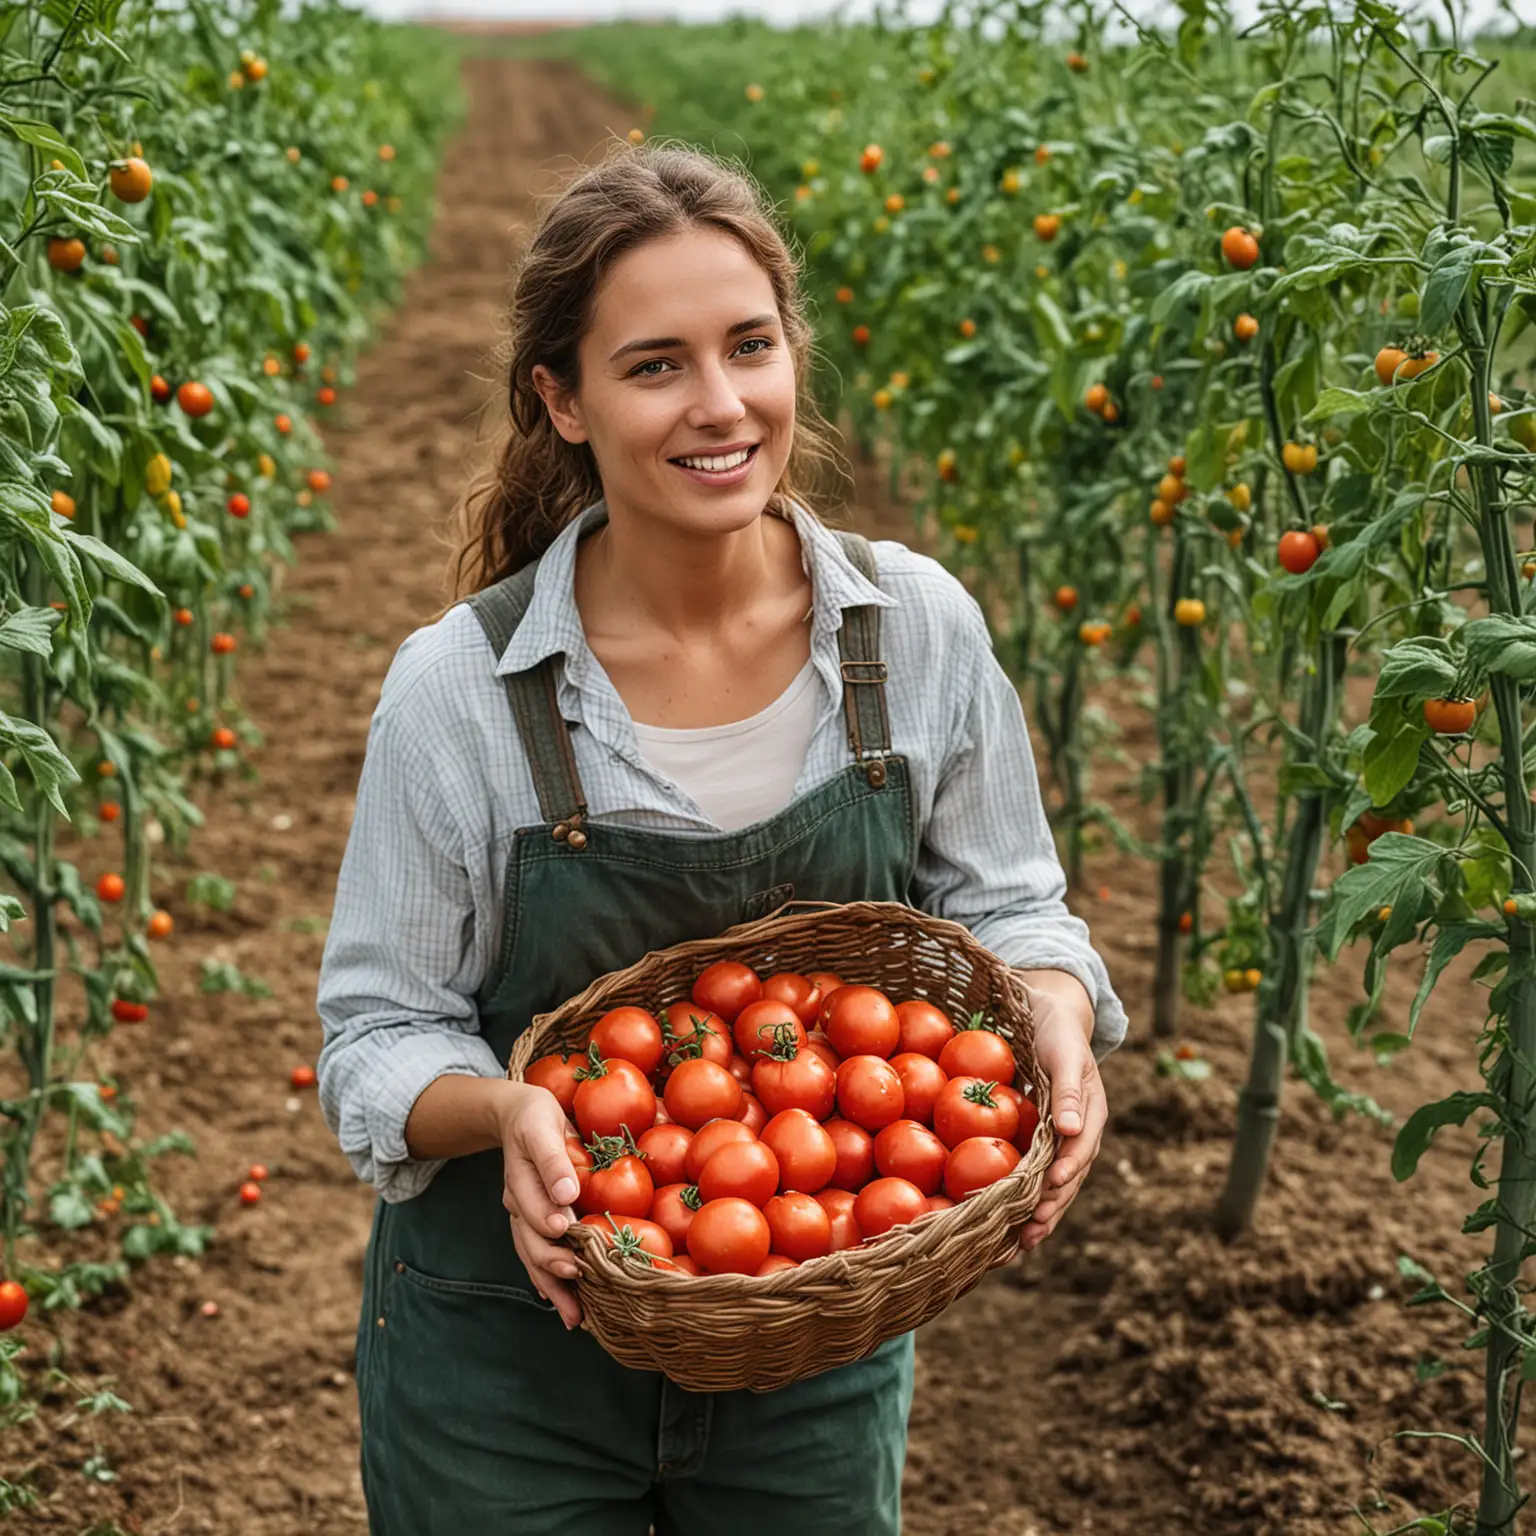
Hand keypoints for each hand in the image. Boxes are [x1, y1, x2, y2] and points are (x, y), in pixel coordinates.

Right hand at [497, 1083, 583, 1328]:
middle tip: (577, 1278)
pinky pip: (536, 1256)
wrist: (517, 1115)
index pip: (531, 1206)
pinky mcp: (532, 1222)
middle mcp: (517, 1202)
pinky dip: (548, 1281)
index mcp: (519, 1178)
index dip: (548, 1219)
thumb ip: (552, 1159)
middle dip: (552, 1264)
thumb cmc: (536, 1117)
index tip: (566, 1231)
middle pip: (530, 1241)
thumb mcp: (543, 1126)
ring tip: (575, 1316)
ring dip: (552, 1285)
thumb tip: (566, 1194)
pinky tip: (563, 1303)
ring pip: (532, 1256)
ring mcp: (522, 1215)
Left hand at [1017, 983, 1106, 1254]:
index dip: (1067, 1169)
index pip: (1082, 1149)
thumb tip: (1072, 1130)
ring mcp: (1060, 1139)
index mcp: (1091, 1113)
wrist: (1048, 1015)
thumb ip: (1070, 1090)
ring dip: (1040, 1213)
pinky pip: (1034, 1173)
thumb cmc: (1057, 1030)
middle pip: (1069, 1177)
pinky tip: (1006, 1222)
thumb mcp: (1065, 1053)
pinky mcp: (1040, 1140)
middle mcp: (1078, 1131)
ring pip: (1053, 1183)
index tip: (1051, 1187)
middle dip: (1052, 1207)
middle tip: (1031, 1233)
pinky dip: (1024, 1198)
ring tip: (1020, 1245)